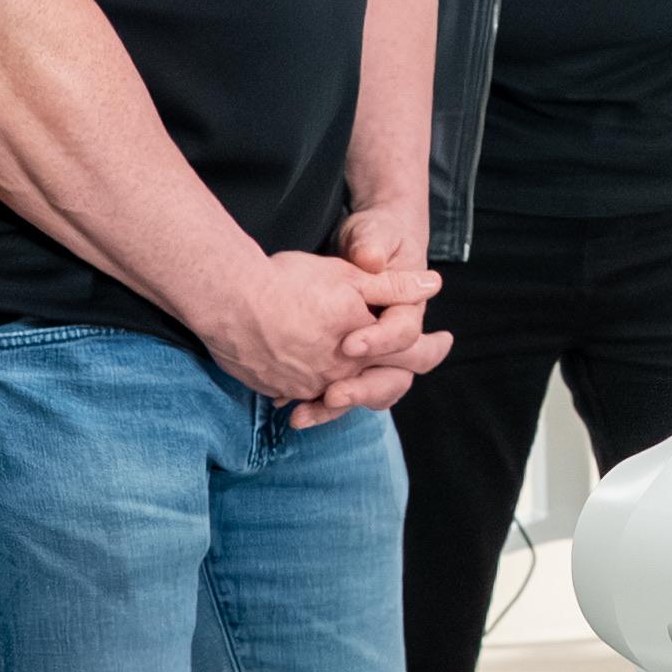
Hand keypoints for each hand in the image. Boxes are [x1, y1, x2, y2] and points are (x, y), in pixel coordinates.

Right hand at [208, 245, 452, 419]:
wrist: (228, 299)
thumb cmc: (290, 283)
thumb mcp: (349, 276)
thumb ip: (393, 286)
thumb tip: (435, 286)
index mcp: (362, 348)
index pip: (410, 355)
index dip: (430, 348)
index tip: (443, 343)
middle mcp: (337, 375)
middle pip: (373, 385)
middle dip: (385, 378)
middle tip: (388, 370)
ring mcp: (303, 386)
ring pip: (331, 394)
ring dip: (341, 389)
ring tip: (345, 382)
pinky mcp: (274, 388)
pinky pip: (296, 394)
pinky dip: (304, 389)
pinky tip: (303, 379)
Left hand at [305, 236, 452, 427]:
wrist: (362, 244)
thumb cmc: (373, 238)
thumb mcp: (373, 236)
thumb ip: (376, 249)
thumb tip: (385, 264)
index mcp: (407, 313)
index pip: (404, 336)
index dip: (379, 342)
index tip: (349, 344)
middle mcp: (395, 343)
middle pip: (392, 379)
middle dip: (362, 389)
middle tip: (334, 395)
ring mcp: (370, 358)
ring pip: (362, 395)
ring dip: (333, 408)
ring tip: (302, 413)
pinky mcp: (346, 365)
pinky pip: (336, 395)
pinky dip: (313, 404)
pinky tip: (285, 406)